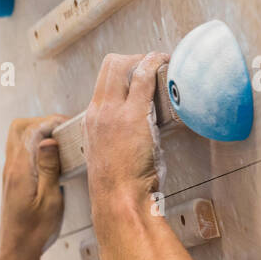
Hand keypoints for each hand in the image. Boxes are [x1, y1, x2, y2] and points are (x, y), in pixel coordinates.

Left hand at [0, 114, 67, 259]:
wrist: (18, 250)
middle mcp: (12, 168)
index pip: (32, 130)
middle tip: (64, 131)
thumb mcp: (50, 200)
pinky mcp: (14, 179)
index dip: (52, 122)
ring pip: (19, 138)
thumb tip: (48, 140)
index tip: (70, 127)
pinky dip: (36, 146)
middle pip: (19, 128)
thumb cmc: (35, 231)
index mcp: (21, 170)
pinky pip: (21, 151)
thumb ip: (49, 168)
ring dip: (39, 134)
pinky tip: (52, 158)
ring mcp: (11, 173)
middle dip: (43, 123)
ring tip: (61, 143)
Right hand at [83, 52, 169, 204]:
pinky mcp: (133, 116)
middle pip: (111, 65)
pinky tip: (169, 65)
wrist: (118, 201)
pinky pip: (143, 77)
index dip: (124, 69)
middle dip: (136, 58)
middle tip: (156, 65)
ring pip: (124, 66)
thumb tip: (140, 131)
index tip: (142, 73)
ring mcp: (114, 112)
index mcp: (91, 120)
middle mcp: (98, 111)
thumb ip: (120, 137)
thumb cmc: (120, 187)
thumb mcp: (111, 155)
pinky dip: (156, 64)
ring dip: (148, 59)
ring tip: (166, 65)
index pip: (103, 80)